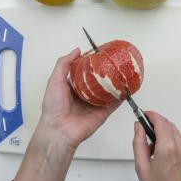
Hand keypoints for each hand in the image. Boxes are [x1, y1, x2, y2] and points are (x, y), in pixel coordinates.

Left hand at [15, 48, 119, 180]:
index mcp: (73, 86)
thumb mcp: (55, 80)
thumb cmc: (54, 108)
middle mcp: (84, 94)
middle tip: (114, 61)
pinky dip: (121, 96)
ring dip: (116, 82)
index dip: (92, 62)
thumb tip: (76, 51)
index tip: (100, 53)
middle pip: (98, 79)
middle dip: (106, 71)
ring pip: (108, 90)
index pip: (85, 71)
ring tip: (123, 71)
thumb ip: (64, 64)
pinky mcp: (103, 112)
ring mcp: (95, 103)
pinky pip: (115, 103)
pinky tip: (127, 87)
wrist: (59, 130)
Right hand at [133, 112, 180, 180]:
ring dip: (167, 137)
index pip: (160, 121)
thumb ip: (139, 142)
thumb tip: (138, 128)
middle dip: (158, 126)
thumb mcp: (141, 167)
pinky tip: (168, 160)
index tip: (145, 115)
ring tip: (157, 152)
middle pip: (170, 126)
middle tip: (147, 134)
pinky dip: (176, 146)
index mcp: (168, 149)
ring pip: (178, 135)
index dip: (151, 115)